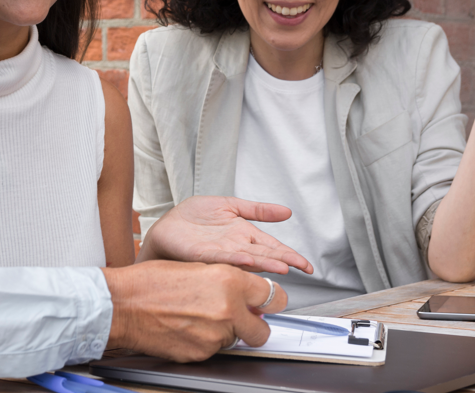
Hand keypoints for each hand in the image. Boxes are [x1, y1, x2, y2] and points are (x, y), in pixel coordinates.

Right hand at [102, 260, 287, 361]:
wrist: (123, 305)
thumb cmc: (150, 282)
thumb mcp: (196, 266)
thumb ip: (226, 279)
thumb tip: (244, 290)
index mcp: (228, 280)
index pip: (273, 294)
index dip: (272, 300)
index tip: (271, 302)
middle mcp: (227, 308)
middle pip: (262, 328)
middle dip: (254, 325)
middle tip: (241, 318)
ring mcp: (216, 334)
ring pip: (236, 340)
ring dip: (225, 332)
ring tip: (199, 318)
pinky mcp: (202, 353)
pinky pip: (214, 350)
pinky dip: (205, 342)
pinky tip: (187, 328)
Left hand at [137, 196, 312, 274]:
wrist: (167, 226)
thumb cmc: (194, 218)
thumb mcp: (231, 206)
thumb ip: (258, 210)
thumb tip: (287, 212)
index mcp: (244, 236)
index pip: (273, 247)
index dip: (291, 255)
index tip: (307, 266)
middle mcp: (236, 247)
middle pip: (265, 255)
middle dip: (284, 261)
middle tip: (303, 268)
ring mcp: (221, 253)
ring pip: (248, 260)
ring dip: (265, 263)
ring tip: (282, 267)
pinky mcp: (203, 255)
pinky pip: (222, 257)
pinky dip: (235, 259)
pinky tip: (248, 259)